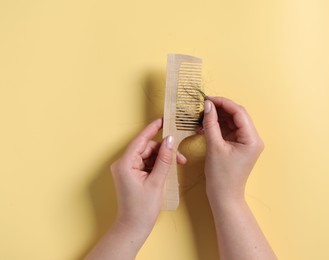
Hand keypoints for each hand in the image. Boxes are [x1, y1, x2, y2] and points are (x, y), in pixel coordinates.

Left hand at [85, 118, 186, 259]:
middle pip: (147, 148)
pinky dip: (158, 165)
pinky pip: (147, 164)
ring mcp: (127, 170)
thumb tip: (170, 141)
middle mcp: (123, 164)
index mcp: (125, 163)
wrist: (133, 227)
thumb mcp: (157, 182)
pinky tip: (169, 169)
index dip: (153, 129)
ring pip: (148, 156)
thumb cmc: (142, 208)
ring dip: (163, 158)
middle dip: (164, 150)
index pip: (141, 140)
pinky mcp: (132, 175)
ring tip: (178, 164)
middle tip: (180, 156)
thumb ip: (164, 160)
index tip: (163, 120)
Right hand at [201, 97, 263, 205]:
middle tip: (203, 106)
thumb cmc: (221, 176)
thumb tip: (207, 106)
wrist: (224, 197)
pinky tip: (204, 126)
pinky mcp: (238, 146)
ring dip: (217, 118)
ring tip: (201, 116)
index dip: (223, 103)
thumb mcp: (214, 147)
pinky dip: (217, 127)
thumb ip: (211, 124)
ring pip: (231, 122)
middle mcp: (252, 139)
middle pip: (236, 115)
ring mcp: (246, 142)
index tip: (207, 99)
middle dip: (220, 109)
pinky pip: (228, 131)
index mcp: (252, 139)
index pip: (239, 113)